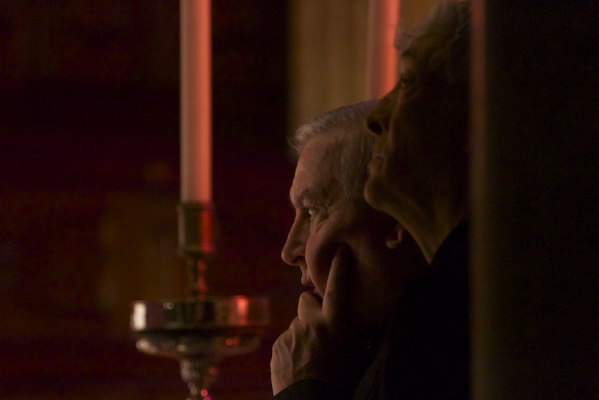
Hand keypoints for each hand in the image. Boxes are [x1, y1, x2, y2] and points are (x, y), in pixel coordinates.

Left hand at [271, 244, 368, 394]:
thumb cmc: (340, 381)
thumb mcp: (357, 355)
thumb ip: (357, 334)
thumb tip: (364, 322)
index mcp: (333, 324)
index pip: (336, 287)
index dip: (339, 267)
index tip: (340, 249)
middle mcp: (309, 323)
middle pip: (306, 300)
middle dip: (312, 308)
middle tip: (321, 326)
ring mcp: (290, 334)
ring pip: (297, 323)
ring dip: (304, 331)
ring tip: (312, 354)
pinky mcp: (277, 347)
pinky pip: (287, 339)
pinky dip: (294, 347)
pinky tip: (301, 364)